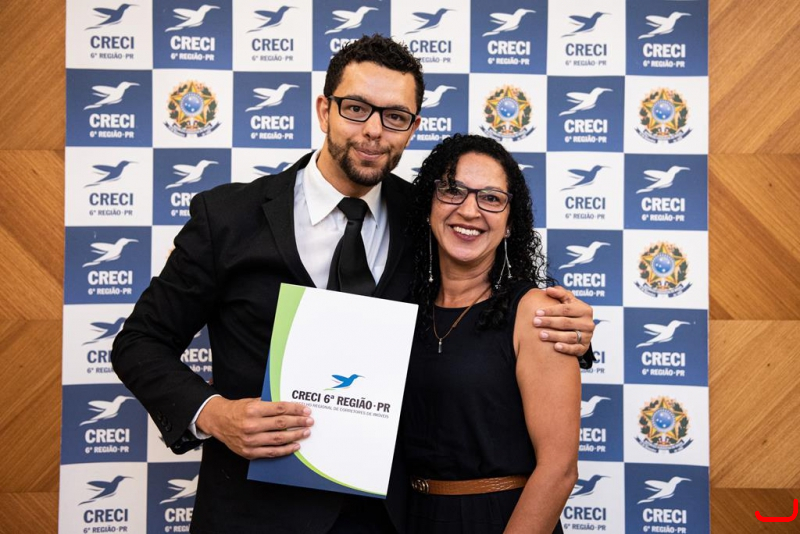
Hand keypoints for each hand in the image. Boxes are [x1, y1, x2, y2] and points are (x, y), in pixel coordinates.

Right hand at [196, 396, 313, 459]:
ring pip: (278, 439)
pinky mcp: (249, 452)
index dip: (295, 409)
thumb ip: (269, 405)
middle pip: (281, 424)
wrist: (218, 421)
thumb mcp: (252, 401)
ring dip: (295, 436)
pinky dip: (285, 450)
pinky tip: (295, 446)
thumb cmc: (237, 410)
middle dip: (298, 422)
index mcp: (252, 410)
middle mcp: (251, 425)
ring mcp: (250, 440)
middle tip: (309, 421)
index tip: (306, 410)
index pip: (279, 409)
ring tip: (305, 433)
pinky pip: (271, 452)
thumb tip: (290, 407)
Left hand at [533, 286, 593, 355]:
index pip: (566, 309)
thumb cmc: (572, 313)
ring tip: (541, 335)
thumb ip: (560, 294)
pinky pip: (575, 349)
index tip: (537, 312)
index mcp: (585, 310)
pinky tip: (555, 347)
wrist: (581, 330)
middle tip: (535, 322)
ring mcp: (587, 336)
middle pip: (566, 322)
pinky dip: (566, 348)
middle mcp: (588, 323)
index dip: (551, 310)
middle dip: (549, 322)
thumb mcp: (569, 302)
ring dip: (554, 336)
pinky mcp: (584, 348)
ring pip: (570, 336)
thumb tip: (548, 289)